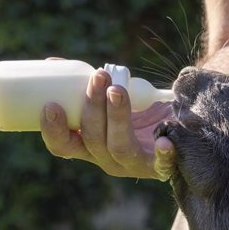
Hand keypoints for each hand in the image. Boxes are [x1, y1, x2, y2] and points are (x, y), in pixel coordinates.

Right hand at [40, 68, 175, 179]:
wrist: (178, 129)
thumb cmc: (137, 112)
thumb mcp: (108, 100)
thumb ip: (88, 85)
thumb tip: (52, 65)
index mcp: (88, 146)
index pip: (64, 146)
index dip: (53, 130)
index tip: (51, 105)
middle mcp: (107, 159)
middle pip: (93, 139)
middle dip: (92, 107)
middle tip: (98, 77)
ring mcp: (134, 164)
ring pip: (119, 146)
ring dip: (117, 116)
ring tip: (118, 90)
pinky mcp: (161, 165)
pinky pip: (161, 162)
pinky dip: (162, 153)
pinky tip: (164, 141)